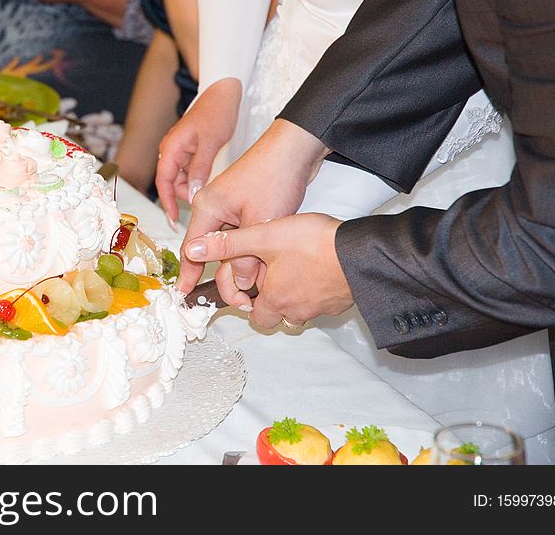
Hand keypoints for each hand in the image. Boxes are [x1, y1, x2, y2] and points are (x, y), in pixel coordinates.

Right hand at [155, 80, 240, 222]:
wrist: (223, 92)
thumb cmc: (216, 111)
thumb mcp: (210, 143)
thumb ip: (200, 169)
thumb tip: (194, 194)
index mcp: (171, 148)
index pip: (163, 182)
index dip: (167, 203)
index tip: (172, 221)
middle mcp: (171, 150)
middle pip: (171, 183)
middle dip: (184, 197)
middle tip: (202, 208)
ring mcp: (180, 150)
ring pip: (181, 178)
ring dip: (193, 188)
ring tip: (211, 196)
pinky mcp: (190, 150)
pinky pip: (189, 171)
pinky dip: (198, 179)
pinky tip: (211, 183)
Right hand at [177, 119, 329, 296]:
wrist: (295, 149)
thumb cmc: (274, 175)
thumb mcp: (261, 221)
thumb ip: (246, 256)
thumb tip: (240, 283)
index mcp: (207, 207)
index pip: (192, 248)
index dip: (189, 273)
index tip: (185, 293)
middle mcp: (213, 206)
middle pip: (212, 249)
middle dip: (225, 273)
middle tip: (236, 298)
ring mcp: (229, 206)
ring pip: (230, 245)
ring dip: (242, 262)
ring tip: (256, 285)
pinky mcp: (245, 206)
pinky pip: (241, 236)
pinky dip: (251, 251)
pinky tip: (264, 264)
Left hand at [183, 213, 352, 328]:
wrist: (361, 251)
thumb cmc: (314, 244)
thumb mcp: (264, 236)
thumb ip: (228, 244)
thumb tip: (193, 250)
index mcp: (275, 300)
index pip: (255, 316)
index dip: (248, 302)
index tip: (249, 285)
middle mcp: (298, 311)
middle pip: (278, 316)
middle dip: (271, 300)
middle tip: (272, 275)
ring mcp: (322, 309)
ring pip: (300, 310)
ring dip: (294, 295)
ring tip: (294, 267)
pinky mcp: (341, 302)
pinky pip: (322, 302)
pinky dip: (316, 290)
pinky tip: (317, 268)